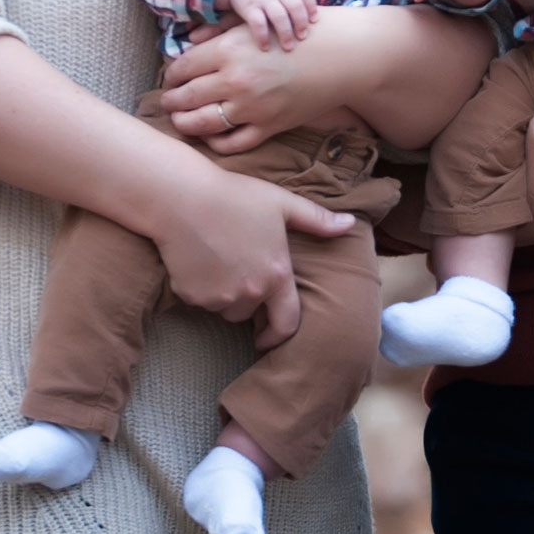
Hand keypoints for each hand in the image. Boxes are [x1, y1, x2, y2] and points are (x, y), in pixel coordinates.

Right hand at [152, 164, 355, 347]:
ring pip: (224, 308)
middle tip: (240, 268)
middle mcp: (249, 292)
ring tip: (219, 259)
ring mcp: (218, 296)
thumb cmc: (235, 195)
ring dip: (224, 295)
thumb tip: (350, 224)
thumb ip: (318, 219)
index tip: (270, 338)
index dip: (280, 335)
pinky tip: (199, 259)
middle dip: (247, 299)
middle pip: (250, 312)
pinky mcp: (191, 295)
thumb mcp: (282, 203)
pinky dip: (200, 288)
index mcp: (276, 275)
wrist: (183, 196)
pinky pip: (200, 300)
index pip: (287, 323)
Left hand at [159, 20, 336, 152]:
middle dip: (172, 100)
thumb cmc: (299, 32)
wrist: (342, 55)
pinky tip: (210, 136)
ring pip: (202, 124)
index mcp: (229, 50)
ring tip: (180, 120)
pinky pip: (233, 143)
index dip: (171, 74)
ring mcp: (252, 107)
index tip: (170, 78)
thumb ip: (219, 31)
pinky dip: (216, 143)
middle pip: (187, 96)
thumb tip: (188, 42)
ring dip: (185, 123)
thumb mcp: (256, 24)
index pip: (183, 67)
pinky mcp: (270, 126)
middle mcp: (236, 80)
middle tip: (167, 102)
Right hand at [216, 0, 318, 50]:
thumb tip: (315, 16)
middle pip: (295, 6)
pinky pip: (258, 23)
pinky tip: (265, 47)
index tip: (314, 22)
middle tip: (303, 37)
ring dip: (285, 33)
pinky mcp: (249, 7)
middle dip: (301, 23)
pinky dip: (262, 36)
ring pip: (279, 16)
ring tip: (288, 47)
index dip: (311, 8)